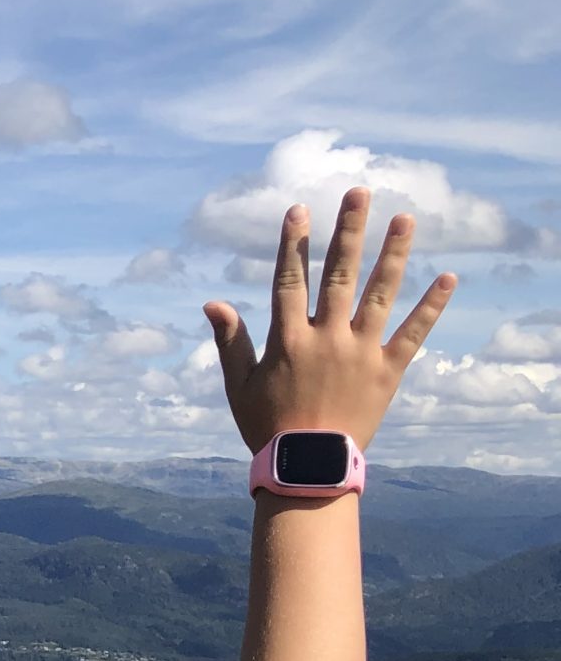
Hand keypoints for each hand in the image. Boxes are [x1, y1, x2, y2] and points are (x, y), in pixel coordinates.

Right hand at [204, 188, 455, 455]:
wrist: (308, 467)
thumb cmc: (268, 428)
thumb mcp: (240, 386)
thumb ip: (230, 341)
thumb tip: (212, 303)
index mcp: (288, 340)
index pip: (290, 281)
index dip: (294, 243)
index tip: (300, 209)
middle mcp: (326, 338)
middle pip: (339, 274)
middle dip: (349, 231)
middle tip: (360, 193)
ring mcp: (360, 353)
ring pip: (379, 294)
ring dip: (393, 254)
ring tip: (404, 218)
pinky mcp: (388, 371)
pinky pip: (413, 333)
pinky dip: (431, 306)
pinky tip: (448, 277)